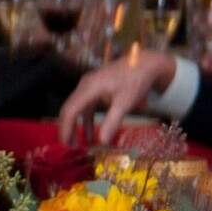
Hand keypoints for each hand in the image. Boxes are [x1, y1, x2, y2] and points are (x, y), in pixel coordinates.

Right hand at [58, 48, 179, 143]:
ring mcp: (89, 84)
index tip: (66, 144)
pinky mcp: (95, 87)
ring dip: (76, 125)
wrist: (145, 63)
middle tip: (69, 147)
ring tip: (78, 143)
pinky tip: (91, 134)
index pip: (70, 111)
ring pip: (76, 107)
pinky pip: (86, 105)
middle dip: (68, 128)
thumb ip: (113, 122)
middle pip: (69, 108)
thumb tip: (103, 142)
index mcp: (89, 88)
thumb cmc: (135, 81)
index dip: (66, 128)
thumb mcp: (125, 103)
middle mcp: (85, 85)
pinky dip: (86, 119)